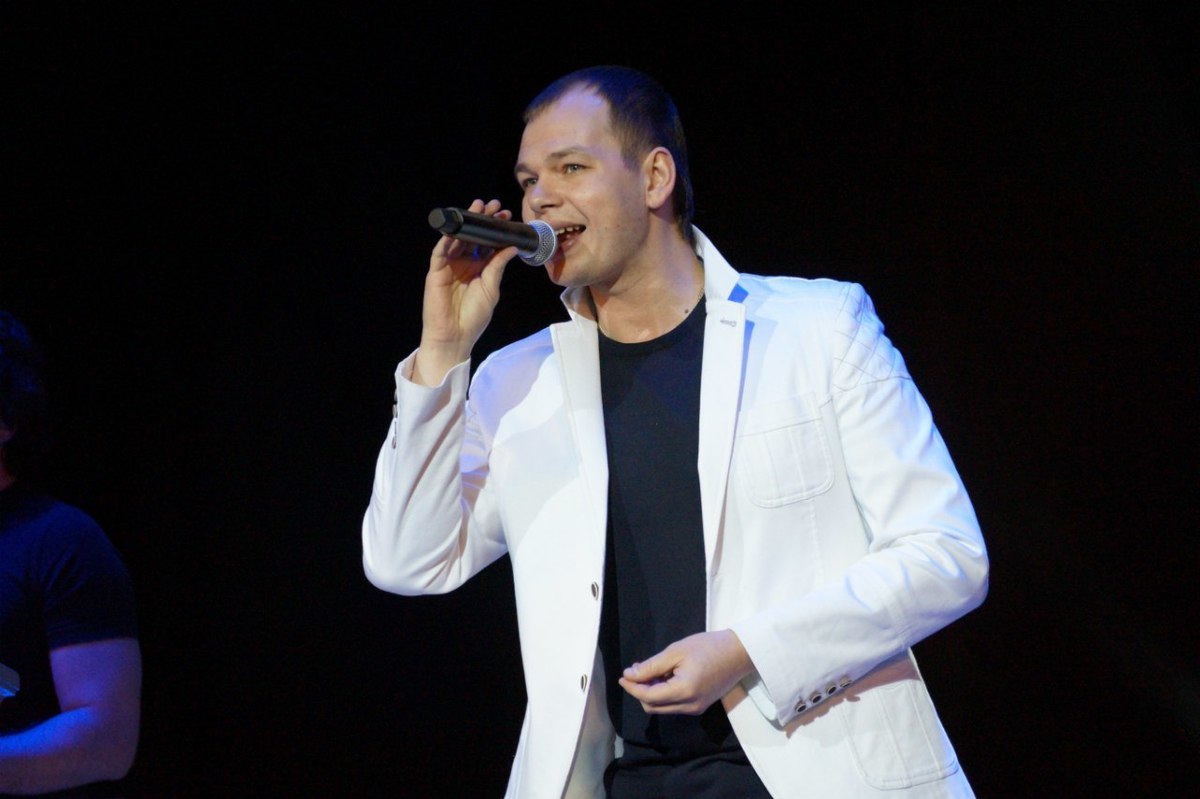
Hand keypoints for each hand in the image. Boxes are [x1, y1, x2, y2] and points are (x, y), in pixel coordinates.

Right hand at [413, 198, 517, 384]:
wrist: (455, 337)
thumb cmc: (473, 317)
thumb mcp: (491, 288)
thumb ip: (498, 266)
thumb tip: (512, 246)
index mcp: (478, 268)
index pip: (487, 243)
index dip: (496, 229)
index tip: (507, 216)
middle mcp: (463, 264)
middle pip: (473, 237)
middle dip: (482, 220)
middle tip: (494, 206)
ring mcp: (449, 266)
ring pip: (457, 239)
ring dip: (466, 223)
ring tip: (478, 208)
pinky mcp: (436, 272)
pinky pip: (440, 252)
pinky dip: (447, 239)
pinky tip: (457, 229)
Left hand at [618, 630, 754, 715]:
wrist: (739, 653)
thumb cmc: (708, 647)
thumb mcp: (676, 652)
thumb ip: (651, 666)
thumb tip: (630, 675)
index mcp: (683, 692)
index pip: (648, 697)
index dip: (632, 687)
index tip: (622, 676)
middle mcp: (689, 706)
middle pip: (653, 707)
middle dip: (640, 691)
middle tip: (636, 670)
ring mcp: (696, 708)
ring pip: (663, 708)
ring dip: (651, 693)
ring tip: (651, 670)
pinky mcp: (700, 706)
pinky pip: (674, 705)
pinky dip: (664, 694)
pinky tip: (665, 676)